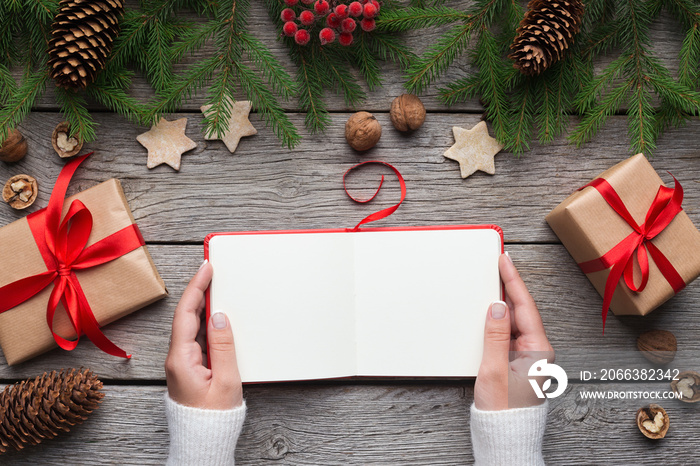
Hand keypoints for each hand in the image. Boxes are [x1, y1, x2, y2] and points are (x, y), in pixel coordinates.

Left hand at [165, 261, 242, 408]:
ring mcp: (182, 364)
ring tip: (215, 287)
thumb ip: (223, 346)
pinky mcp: (189, 369)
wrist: (202, 441)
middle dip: (198, 291)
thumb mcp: (226, 380)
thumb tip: (220, 317)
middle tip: (211, 271)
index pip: (187, 314)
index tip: (206, 268)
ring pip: (191, 327)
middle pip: (186, 316)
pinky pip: (196, 339)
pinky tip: (217, 317)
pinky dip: (206, 323)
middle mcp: (177, 359)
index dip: (196, 288)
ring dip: (202, 306)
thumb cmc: (214, 418)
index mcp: (181, 359)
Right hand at [474, 253, 553, 409]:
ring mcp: (527, 357)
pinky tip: (491, 311)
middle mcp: (537, 351)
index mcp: (538, 350)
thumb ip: (496, 335)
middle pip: (522, 310)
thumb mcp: (494, 370)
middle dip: (509, 286)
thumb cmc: (503, 411)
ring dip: (503, 303)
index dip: (513, 280)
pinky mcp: (517, 363)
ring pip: (515, 322)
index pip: (524, 306)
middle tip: (498, 264)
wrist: (505, 436)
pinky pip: (509, 334)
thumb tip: (497, 306)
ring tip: (494, 281)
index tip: (505, 261)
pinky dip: (499, 320)